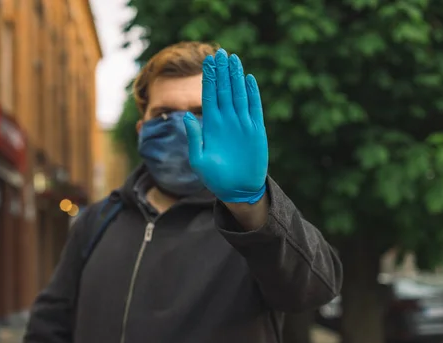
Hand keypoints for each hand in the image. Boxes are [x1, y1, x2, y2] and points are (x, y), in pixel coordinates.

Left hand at [183, 48, 267, 203]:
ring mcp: (241, 124)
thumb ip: (193, 138)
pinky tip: (249, 79)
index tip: (207, 61)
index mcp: (211, 126)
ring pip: (238, 94)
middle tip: (220, 52)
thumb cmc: (215, 178)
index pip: (209, 96)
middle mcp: (226, 121)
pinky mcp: (256, 130)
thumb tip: (186, 116)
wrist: (237, 190)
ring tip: (233, 59)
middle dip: (222, 71)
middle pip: (223, 90)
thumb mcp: (199, 160)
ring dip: (236, 77)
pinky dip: (253, 93)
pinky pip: (254, 108)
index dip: (209, 78)